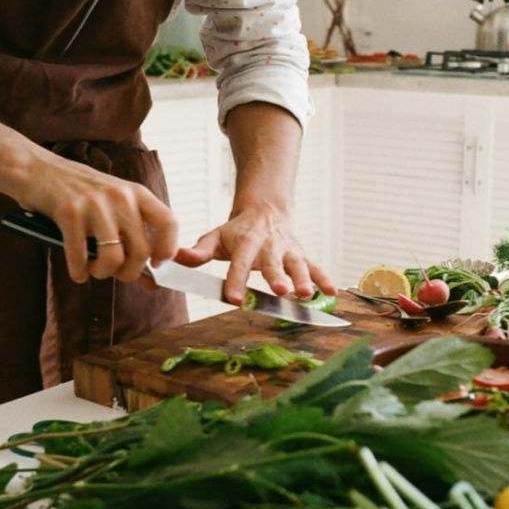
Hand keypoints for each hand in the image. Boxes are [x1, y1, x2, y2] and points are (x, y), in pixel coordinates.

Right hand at [0, 122, 177, 282]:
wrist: (38, 169)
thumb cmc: (78, 194)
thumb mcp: (112, 206)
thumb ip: (133, 238)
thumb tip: (152, 282)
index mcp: (136, 193)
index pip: (169, 223)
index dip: (167, 250)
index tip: (154, 265)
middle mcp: (120, 196)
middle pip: (141, 251)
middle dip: (128, 273)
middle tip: (114, 272)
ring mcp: (95, 204)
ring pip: (113, 259)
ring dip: (102, 273)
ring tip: (93, 269)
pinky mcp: (69, 212)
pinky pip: (80, 258)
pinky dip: (79, 272)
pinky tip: (77, 270)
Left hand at [175, 202, 335, 304]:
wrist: (265, 210)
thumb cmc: (236, 231)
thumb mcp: (215, 237)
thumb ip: (198, 251)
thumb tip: (176, 257)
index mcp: (244, 243)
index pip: (238, 264)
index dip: (235, 281)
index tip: (233, 299)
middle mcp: (268, 246)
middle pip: (272, 263)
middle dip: (276, 277)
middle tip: (280, 291)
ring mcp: (288, 250)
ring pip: (298, 265)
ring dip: (304, 279)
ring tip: (306, 295)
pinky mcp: (301, 255)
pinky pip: (315, 266)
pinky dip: (324, 278)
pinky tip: (332, 293)